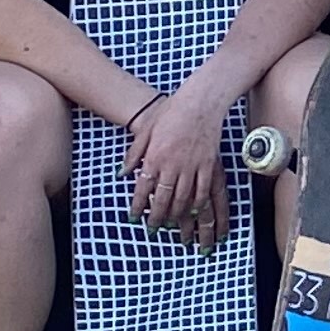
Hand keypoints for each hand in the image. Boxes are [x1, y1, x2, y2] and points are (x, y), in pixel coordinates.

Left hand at [126, 70, 236, 233]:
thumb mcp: (145, 131)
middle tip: (152, 230)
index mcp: (154, 156)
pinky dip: (197, 203)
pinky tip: (193, 212)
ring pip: (182, 198)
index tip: (133, 217)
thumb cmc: (170, 112)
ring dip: (175, 215)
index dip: (137, 205)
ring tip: (170, 225)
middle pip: (162, 198)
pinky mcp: (208, 164)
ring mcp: (192, 165)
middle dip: (156, 217)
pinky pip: (203, 190)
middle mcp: (172, 164)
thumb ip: (133, 154)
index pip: (142, 187)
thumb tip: (121, 174)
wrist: (199, 101)